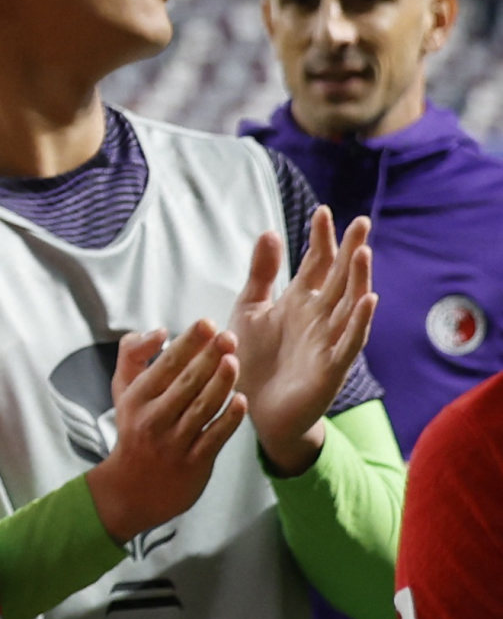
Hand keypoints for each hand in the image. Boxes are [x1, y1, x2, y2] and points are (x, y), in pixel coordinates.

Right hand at [87, 322, 243, 539]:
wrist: (133, 488)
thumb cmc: (135, 429)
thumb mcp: (124, 391)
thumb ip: (134, 355)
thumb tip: (160, 331)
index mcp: (137, 399)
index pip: (166, 365)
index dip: (188, 343)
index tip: (207, 324)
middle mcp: (154, 419)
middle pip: (187, 383)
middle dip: (209, 357)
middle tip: (229, 336)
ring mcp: (174, 442)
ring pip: (203, 407)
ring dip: (222, 383)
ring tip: (235, 362)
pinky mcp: (194, 462)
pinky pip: (215, 436)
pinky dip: (230, 419)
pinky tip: (241, 401)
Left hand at [236, 210, 375, 475]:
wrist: (251, 407)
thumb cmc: (252, 358)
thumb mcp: (251, 310)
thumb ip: (262, 274)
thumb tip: (270, 232)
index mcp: (300, 301)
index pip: (316, 264)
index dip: (321, 239)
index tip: (322, 212)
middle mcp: (320, 317)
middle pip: (340, 278)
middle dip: (350, 250)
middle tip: (360, 222)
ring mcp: (329, 340)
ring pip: (350, 305)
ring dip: (359, 280)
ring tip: (363, 253)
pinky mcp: (331, 367)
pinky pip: (350, 341)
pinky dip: (359, 322)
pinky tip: (368, 300)